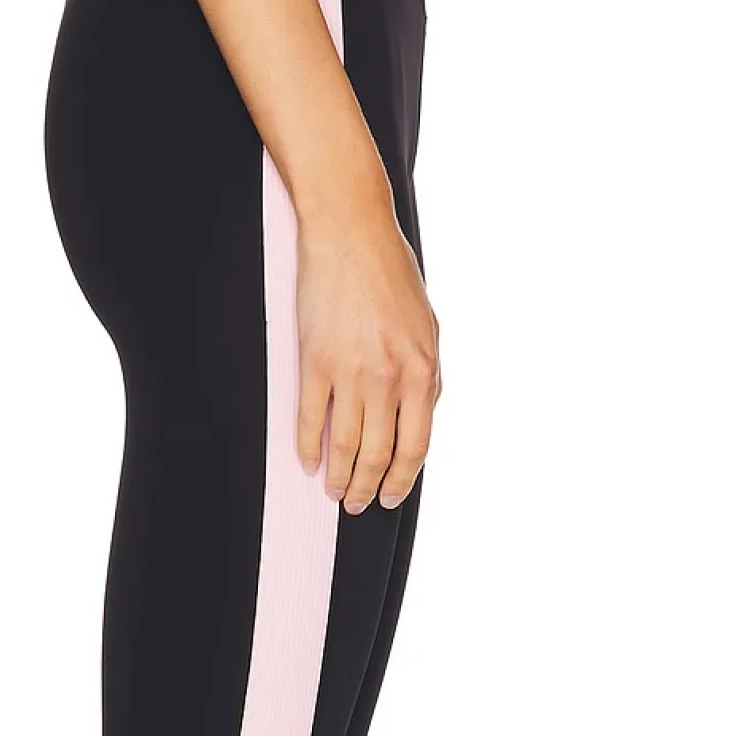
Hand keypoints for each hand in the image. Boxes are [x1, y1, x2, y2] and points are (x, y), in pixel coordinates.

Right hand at [295, 202, 440, 512]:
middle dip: (368, 489)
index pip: (415, 447)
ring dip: (339, 476)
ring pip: (344, 445)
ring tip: (334, 491)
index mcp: (423, 371)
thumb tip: (420, 417)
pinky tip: (307, 462)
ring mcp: (350, 372)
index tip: (390, 498)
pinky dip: (308, 447)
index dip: (401, 480)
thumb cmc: (391, 274)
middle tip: (357, 504)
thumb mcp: (428, 327)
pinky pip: (310, 419)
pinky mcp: (315, 361)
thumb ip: (427, 375)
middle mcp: (389, 377)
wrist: (351, 231)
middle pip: (378, 455)